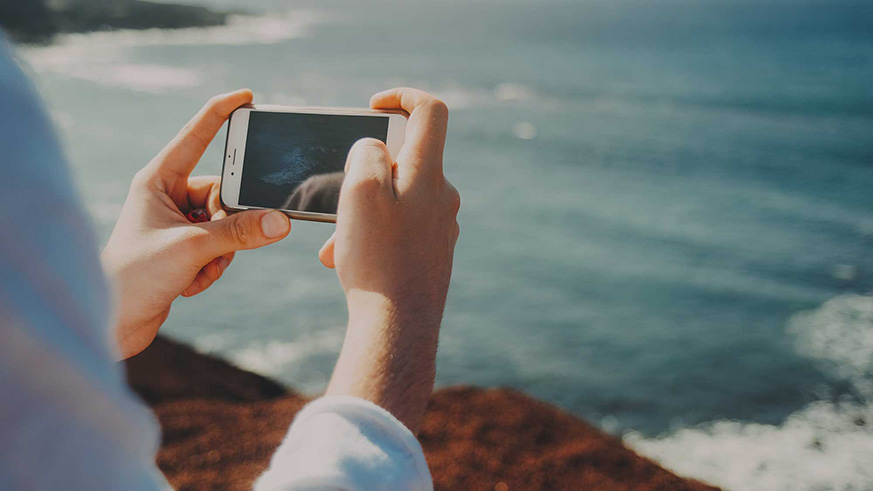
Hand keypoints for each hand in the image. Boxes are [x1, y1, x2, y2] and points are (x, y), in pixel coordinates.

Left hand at [103, 90, 290, 358]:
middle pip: (225, 193)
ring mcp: (177, 222)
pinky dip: (212, 267)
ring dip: (221, 252)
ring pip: (226, 224)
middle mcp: (167, 196)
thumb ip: (240, 233)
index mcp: (158, 180)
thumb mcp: (193, 249)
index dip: (221, 114)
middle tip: (215, 246)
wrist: (113, 323)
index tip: (247, 97)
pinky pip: (220, 247)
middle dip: (228, 224)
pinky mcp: (184, 247)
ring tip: (194, 271)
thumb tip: (281, 222)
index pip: (196, 137)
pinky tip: (188, 284)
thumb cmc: (135, 277)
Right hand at [319, 88, 459, 432]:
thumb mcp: (360, 193)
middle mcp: (443, 197)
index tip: (373, 105)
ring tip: (336, 245)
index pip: (430, 111)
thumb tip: (376, 148)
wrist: (398, 330)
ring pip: (395, 200)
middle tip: (337, 198)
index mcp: (429, 175)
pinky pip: (399, 229)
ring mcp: (441, 227)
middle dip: (364, 172)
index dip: (402, 96)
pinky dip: (372, 235)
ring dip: (361, 212)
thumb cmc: (377, 260)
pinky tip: (347, 261)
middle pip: (405, 160)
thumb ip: (368, 154)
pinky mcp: (433, 252)